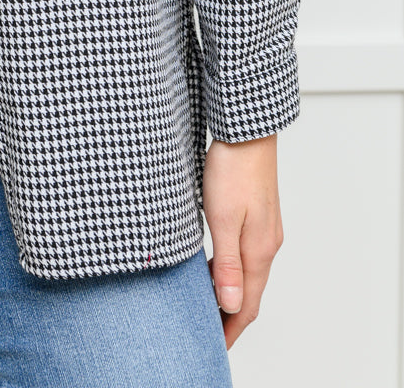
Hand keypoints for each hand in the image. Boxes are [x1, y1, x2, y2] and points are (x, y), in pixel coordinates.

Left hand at [202, 132, 283, 349]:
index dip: (231, 329)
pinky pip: (247, 255)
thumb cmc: (233, 168)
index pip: (246, 305)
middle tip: (210, 332)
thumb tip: (231, 306)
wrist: (247, 130)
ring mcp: (265, 230)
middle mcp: (267, 245)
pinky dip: (233, 270)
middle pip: (250, 293)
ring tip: (209, 305)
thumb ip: (227, 264)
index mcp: (259, 251)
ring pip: (250, 274)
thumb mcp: (222, 218)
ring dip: (231, 293)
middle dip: (231, 316)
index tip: (215, 346)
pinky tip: (218, 267)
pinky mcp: (258, 216)